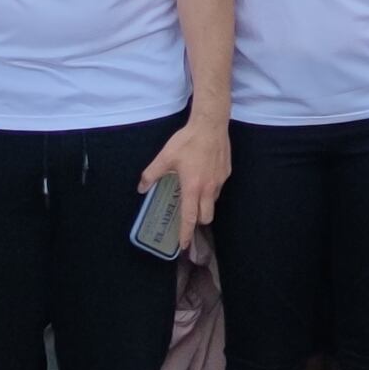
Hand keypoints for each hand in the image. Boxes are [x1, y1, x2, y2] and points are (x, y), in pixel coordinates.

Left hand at [143, 117, 230, 239]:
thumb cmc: (187, 141)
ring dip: (204, 204)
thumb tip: (142, 188)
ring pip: (213, 202)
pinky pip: (219, 188)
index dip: (186, 233)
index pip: (190, 218)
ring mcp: (220, 181)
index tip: (184, 245)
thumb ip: (152, 174)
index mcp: (193, 187)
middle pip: (206, 217)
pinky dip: (211, 189)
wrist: (211, 124)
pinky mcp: (226, 173)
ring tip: (194, 193)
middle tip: (188, 216)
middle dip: (197, 221)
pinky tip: (203, 175)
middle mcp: (209, 188)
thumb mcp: (165, 157)